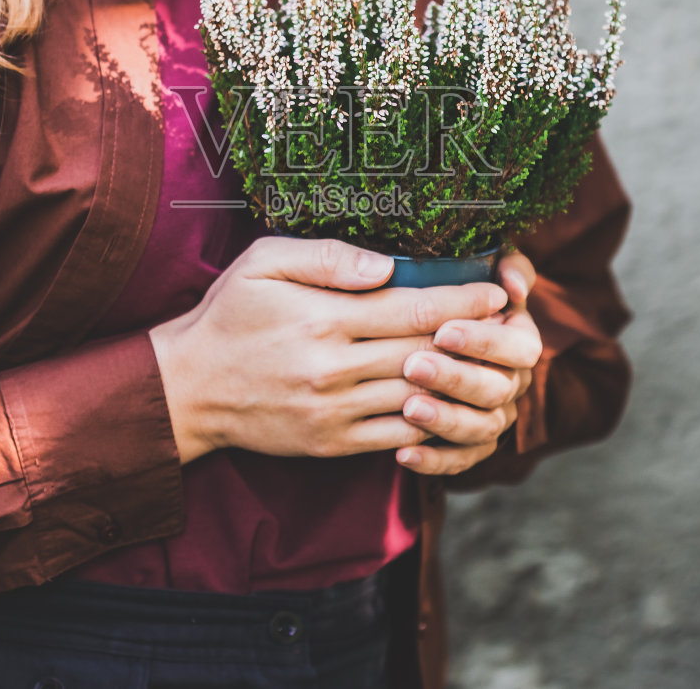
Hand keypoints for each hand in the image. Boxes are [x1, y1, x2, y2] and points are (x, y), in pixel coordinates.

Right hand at [149, 236, 508, 462]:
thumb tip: (387, 263)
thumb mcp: (264, 263)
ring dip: (460, 381)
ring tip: (492, 362)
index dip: (463, 301)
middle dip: (474, 338)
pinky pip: (397, 436)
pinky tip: (451, 403)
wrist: (188, 388)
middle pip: (426, 351)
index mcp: (324, 319)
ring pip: (419, 396)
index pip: (413, 307)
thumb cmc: (229, 315)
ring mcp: (335, 411)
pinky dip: (430, 422)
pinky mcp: (333, 443)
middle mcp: (334, 369)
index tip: (496, 292)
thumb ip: (328, 257)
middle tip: (511, 324)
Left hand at [394, 247, 541, 474]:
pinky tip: (402, 455)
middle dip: (456, 378)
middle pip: (498, 389)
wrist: (418, 331)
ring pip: (482, 428)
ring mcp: (493, 415)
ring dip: (446, 420)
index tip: (443, 330)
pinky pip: (460, 461)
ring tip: (409, 409)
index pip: (519, 346)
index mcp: (520, 339)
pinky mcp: (470, 445)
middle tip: (412, 365)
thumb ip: (506, 263)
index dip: (484, 341)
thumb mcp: (479, 264)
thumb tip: (513, 287)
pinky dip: (434, 461)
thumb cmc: (449, 289)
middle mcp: (513, 380)